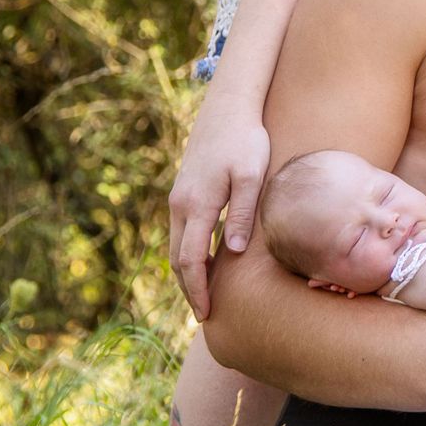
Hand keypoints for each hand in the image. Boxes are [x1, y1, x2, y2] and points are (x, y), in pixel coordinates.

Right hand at [169, 98, 269, 322]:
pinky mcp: (184, 192)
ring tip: (203, 297)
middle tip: (204, 316)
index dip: (197, 291)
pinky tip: (202, 264)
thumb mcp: (250, 176)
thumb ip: (241, 214)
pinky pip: (181, 232)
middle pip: (176, 259)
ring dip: (187, 274)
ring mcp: (178, 198)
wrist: (228, 108)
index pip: (190, 260)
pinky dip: (187, 255)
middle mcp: (179, 204)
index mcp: (196, 204)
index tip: (206, 314)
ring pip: (175, 246)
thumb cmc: (246, 140)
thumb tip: (232, 252)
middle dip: (189, 289)